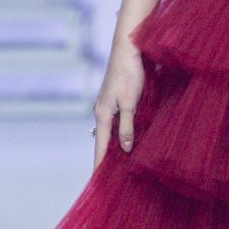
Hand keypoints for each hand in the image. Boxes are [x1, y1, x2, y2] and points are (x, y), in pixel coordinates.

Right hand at [93, 39, 145, 168]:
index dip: (99, 163)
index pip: (100, 146)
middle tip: (110, 177)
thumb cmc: (129, 74)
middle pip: (103, 140)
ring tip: (119, 163)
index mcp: (102, 114)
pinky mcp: (115, 99)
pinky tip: (125, 139)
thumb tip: (125, 149)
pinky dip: (118, 133)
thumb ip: (127, 127)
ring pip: (109, 131)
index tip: (97, 180)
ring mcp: (107, 105)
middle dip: (106, 158)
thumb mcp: (131, 103)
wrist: (128, 48)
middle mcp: (101, 111)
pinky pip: (115, 122)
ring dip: (114, 146)